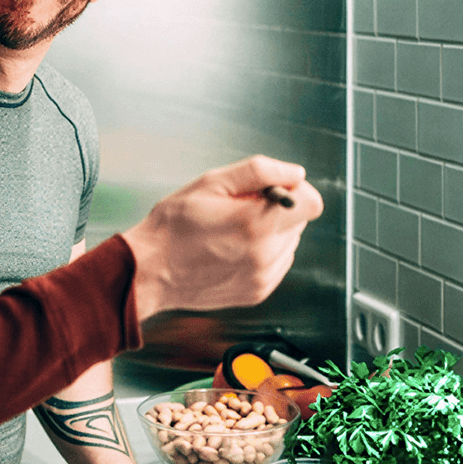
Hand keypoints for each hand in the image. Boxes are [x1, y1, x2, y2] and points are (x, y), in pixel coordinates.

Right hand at [123, 155, 323, 320]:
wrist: (150, 271)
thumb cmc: (174, 225)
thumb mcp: (211, 183)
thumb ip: (259, 172)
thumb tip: (295, 173)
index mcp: (257, 224)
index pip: (312, 203)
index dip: (292, 190)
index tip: (267, 190)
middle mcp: (265, 255)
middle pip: (300, 221)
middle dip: (277, 210)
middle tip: (239, 209)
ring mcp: (263, 277)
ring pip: (289, 243)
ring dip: (270, 232)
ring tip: (232, 231)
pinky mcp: (257, 292)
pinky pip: (277, 263)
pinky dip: (262, 252)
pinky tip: (232, 248)